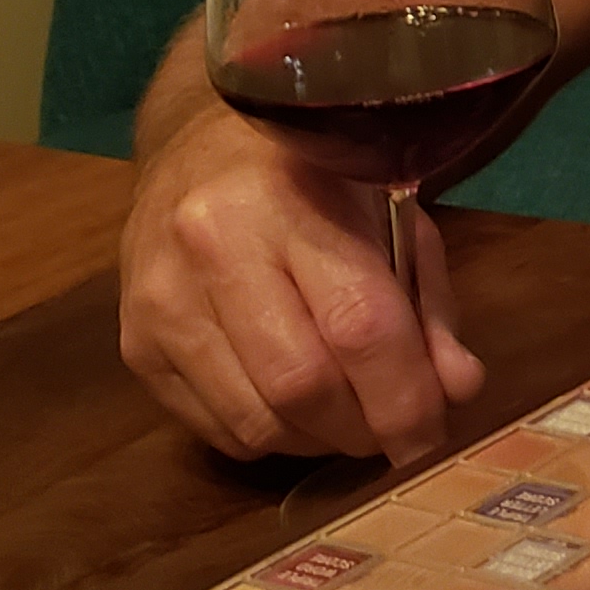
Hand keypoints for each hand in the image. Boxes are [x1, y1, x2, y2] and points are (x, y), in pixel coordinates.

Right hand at [117, 106, 485, 464]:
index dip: (404, 398)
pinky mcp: (134, 345)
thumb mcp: (391, 215)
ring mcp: (159, 301)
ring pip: (255, 422)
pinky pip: (216, 429)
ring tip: (348, 417)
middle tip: (395, 433)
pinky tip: (293, 405)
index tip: (434, 437)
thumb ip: (427, 304)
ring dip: (318, 442)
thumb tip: (456, 391)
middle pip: (300, 385)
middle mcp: (210, 247)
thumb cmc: (314, 180)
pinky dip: (270, 436)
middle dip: (362, 430)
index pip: (357, 324)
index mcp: (288, 201)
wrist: (198, 147)